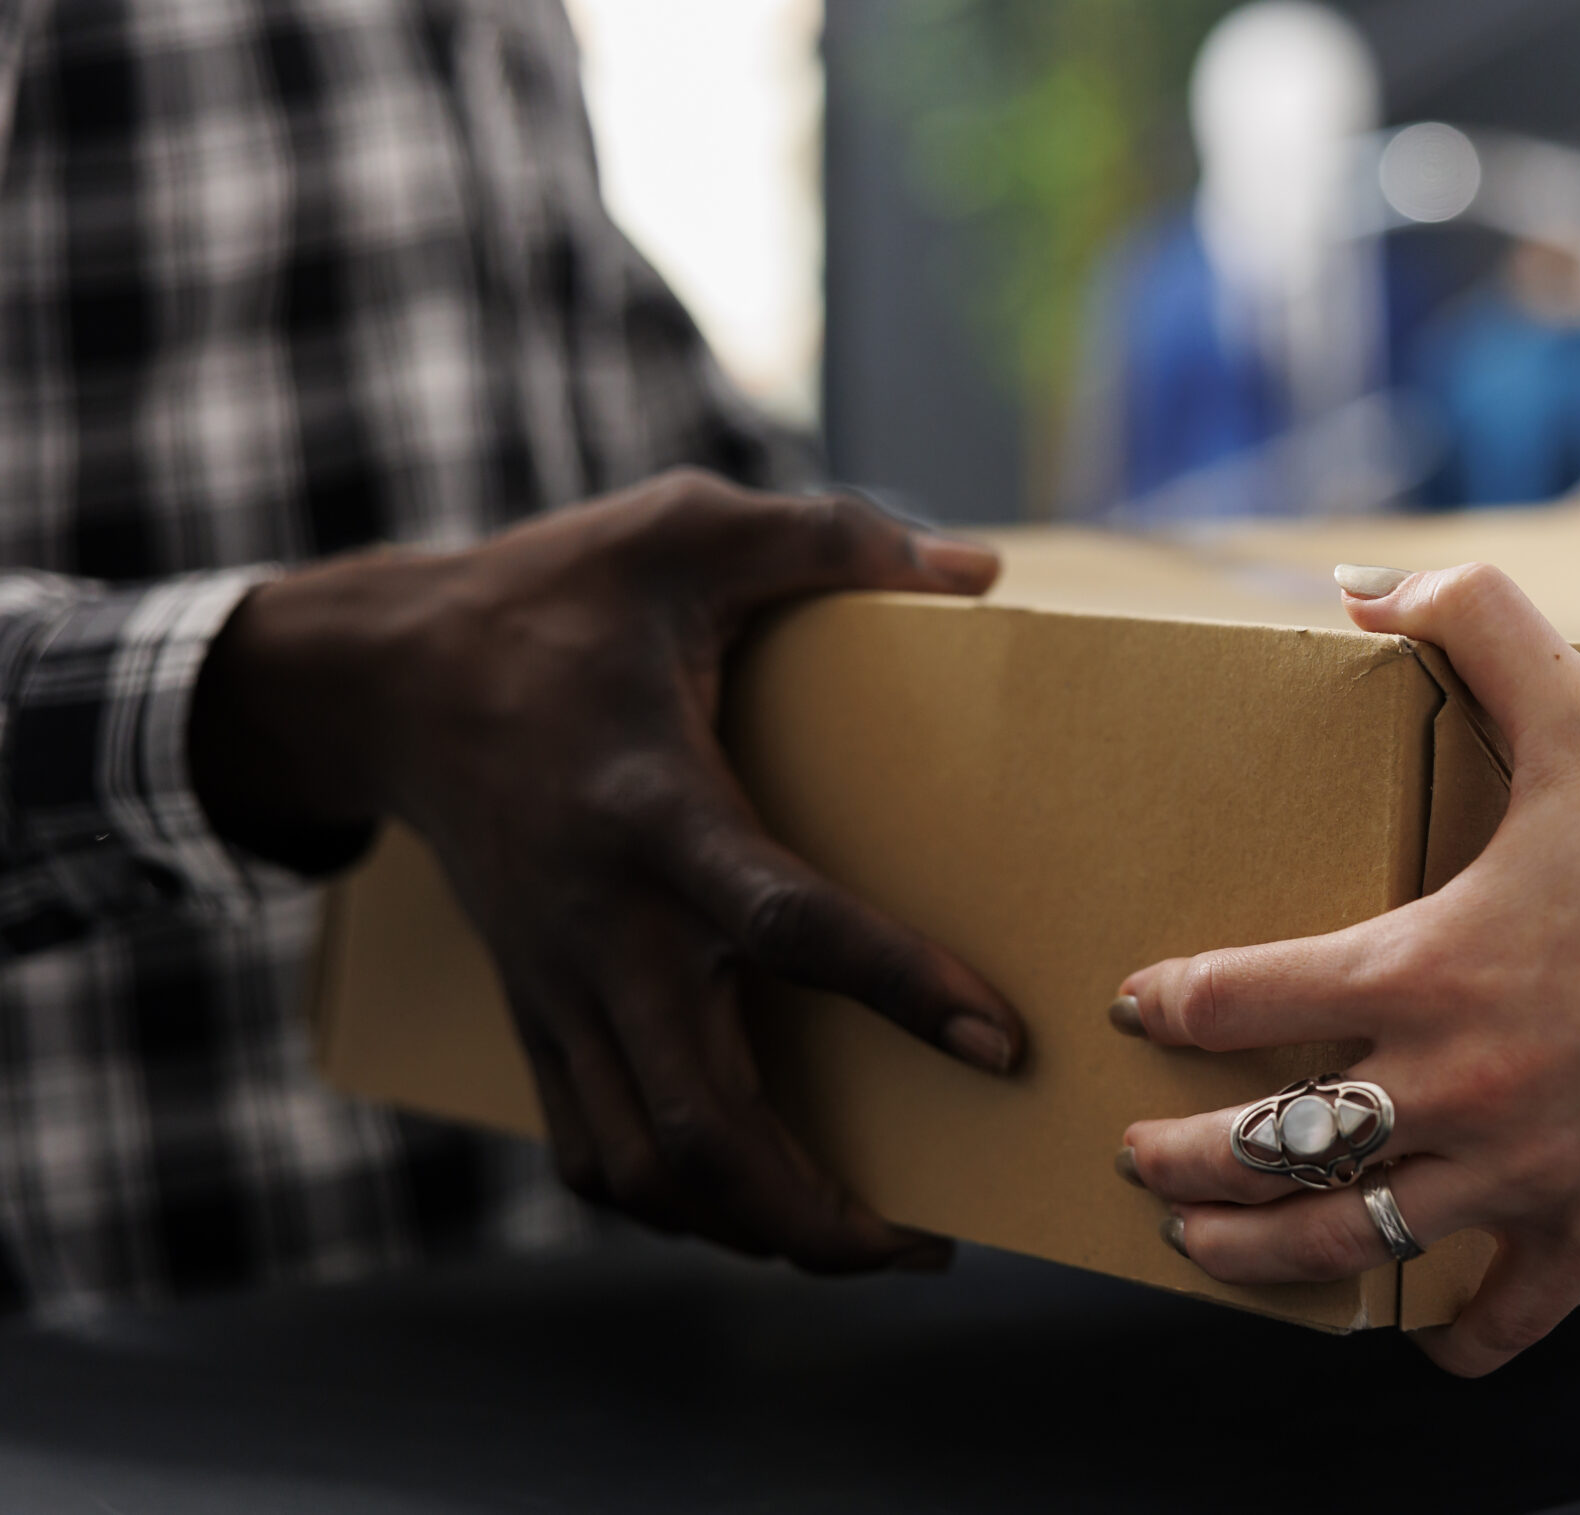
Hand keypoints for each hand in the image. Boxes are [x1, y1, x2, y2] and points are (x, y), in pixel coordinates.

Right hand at [190, 470, 1026, 1271]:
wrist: (386, 676)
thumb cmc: (555, 597)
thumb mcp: (685, 530)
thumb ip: (830, 541)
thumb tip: (981, 574)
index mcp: (654, 810)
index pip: (784, 923)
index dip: (898, 988)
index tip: (1000, 1043)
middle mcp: (602, 925)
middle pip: (695, 1122)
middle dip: (811, 1212)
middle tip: (927, 1243)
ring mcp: (558, 986)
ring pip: (640, 1167)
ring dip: (749, 1231)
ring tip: (864, 1243)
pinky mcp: (534, 1015)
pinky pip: (593, 1152)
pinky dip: (674, 1205)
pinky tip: (755, 1206)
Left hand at [1114, 562, 1579, 1374]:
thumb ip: (1473, 622)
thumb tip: (1366, 583)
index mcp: (1424, 965)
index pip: (1243, 996)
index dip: (1172, 1003)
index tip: (1137, 1006)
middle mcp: (1451, 1084)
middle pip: (1265, 1146)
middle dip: (1177, 1160)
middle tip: (1133, 1160)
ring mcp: (1520, 1169)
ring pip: (1349, 1241)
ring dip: (1258, 1254)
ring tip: (1203, 1248)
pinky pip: (1510, 1312)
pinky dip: (1464, 1336)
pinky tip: (1431, 1339)